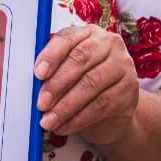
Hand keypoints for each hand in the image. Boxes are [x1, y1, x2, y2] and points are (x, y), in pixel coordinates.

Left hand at [34, 25, 139, 144]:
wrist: (113, 112)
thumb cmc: (82, 86)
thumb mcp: (67, 74)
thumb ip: (52, 72)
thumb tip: (31, 83)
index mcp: (88, 33)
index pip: (68, 38)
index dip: (51, 55)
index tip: (37, 73)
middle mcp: (109, 44)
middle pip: (81, 59)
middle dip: (57, 84)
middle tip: (40, 104)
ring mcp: (123, 65)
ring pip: (91, 84)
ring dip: (66, 106)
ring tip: (48, 121)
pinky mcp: (129, 89)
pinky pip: (101, 105)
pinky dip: (79, 118)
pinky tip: (64, 127)